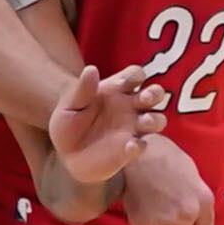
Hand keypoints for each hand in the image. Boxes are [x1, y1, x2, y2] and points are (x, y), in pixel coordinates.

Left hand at [46, 61, 168, 185]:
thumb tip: (91, 69)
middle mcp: (131, 107)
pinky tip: (129, 146)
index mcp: (117, 91)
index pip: (135, 75)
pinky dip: (139, 146)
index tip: (126, 81)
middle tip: (146, 98)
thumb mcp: (68, 106)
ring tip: (145, 122)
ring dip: (155, 119)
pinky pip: (142, 146)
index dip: (136, 75)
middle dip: (155, 93)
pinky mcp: (130, 150)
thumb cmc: (68, 126)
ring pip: (157, 120)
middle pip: (155, 94)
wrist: (66, 155)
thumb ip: (81, 89)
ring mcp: (133, 128)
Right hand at [116, 135, 213, 224]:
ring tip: (150, 216)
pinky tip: (138, 223)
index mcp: (204, 201)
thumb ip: (196, 197)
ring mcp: (165, 220)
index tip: (183, 221)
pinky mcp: (141, 222)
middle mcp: (188, 214)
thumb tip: (193, 213)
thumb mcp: (194, 176)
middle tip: (162, 212)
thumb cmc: (168, 156)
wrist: (142, 149)